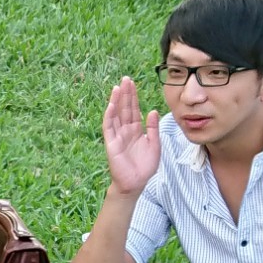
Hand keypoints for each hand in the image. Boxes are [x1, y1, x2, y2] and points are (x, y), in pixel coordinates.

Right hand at [103, 76, 164, 194]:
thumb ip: (153, 128)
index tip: (133, 84)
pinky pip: (109, 127)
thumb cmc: (144, 166)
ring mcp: (117, 135)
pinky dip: (109, 116)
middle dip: (125, 94)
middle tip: (125, 79)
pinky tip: (111, 105)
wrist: (136, 183)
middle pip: (125, 108)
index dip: (133, 97)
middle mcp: (125, 130)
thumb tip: (153, 111)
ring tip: (117, 87)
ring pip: (116, 114)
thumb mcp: (154, 145)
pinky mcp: (111, 143)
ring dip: (116, 101)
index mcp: (136, 130)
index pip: (134, 109)